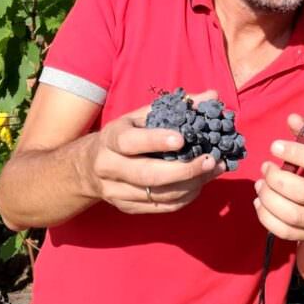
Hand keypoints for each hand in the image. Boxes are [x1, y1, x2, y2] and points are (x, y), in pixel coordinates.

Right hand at [83, 90, 225, 213]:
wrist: (90, 166)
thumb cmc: (126, 134)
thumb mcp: (142, 116)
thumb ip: (177, 106)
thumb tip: (211, 95)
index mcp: (111, 139)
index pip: (129, 142)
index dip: (155, 141)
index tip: (182, 139)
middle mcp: (109, 167)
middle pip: (147, 174)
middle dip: (183, 170)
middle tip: (209, 160)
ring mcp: (117, 191)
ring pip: (159, 194)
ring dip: (192, 184)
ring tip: (214, 169)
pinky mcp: (128, 207)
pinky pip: (163, 207)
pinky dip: (186, 196)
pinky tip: (201, 183)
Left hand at [253, 114, 303, 241]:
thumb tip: (292, 118)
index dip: (296, 153)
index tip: (274, 146)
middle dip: (277, 180)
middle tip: (265, 168)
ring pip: (293, 215)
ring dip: (269, 199)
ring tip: (259, 185)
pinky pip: (286, 232)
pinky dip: (267, 218)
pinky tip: (260, 202)